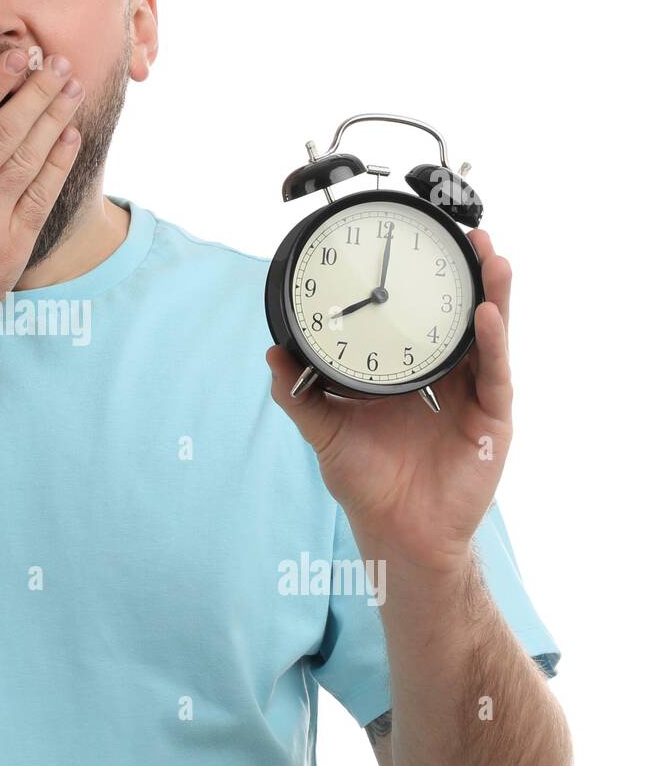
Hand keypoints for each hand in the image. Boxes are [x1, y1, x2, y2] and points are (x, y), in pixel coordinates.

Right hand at [0, 49, 84, 375]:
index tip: (16, 57)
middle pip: (6, 131)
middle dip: (35, 92)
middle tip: (57, 63)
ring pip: (29, 159)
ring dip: (55, 119)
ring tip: (72, 88)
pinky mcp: (11, 252)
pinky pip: (41, 198)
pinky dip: (58, 164)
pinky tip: (70, 137)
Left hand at [266, 228, 512, 575]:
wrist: (396, 532)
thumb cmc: (367, 482)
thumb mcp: (326, 431)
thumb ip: (299, 395)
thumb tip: (271, 356)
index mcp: (408, 374)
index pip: (421, 318)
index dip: (425, 284)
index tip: (419, 244)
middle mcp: (445, 378)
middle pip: (461, 316)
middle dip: (469, 275)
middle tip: (468, 233)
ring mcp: (471, 396)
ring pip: (487, 335)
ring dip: (492, 294)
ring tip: (490, 256)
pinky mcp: (490, 419)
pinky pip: (494, 374)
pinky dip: (491, 343)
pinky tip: (486, 314)